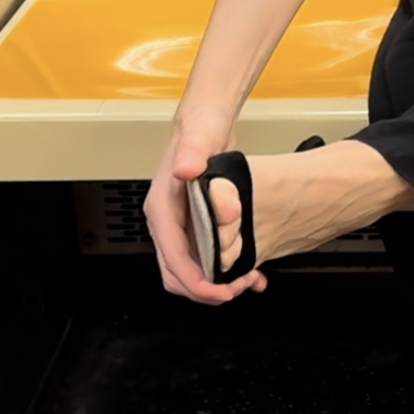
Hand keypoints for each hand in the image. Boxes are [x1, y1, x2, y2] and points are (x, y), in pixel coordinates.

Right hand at [144, 110, 268, 304]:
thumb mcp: (200, 139)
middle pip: (177, 274)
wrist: (206, 121)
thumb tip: (185, 168)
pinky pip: (206, 259)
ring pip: (191, 271)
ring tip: (246, 282)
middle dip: (205, 290)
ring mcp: (182, 227)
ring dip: (216, 284)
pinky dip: (225, 272)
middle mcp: (167, 223)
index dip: (194, 281)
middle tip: (237, 290)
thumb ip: (192, 153)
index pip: (173, 258)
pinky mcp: (197, 226)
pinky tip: (250, 273)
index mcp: (162, 210)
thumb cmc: (198, 129)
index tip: (217, 291)